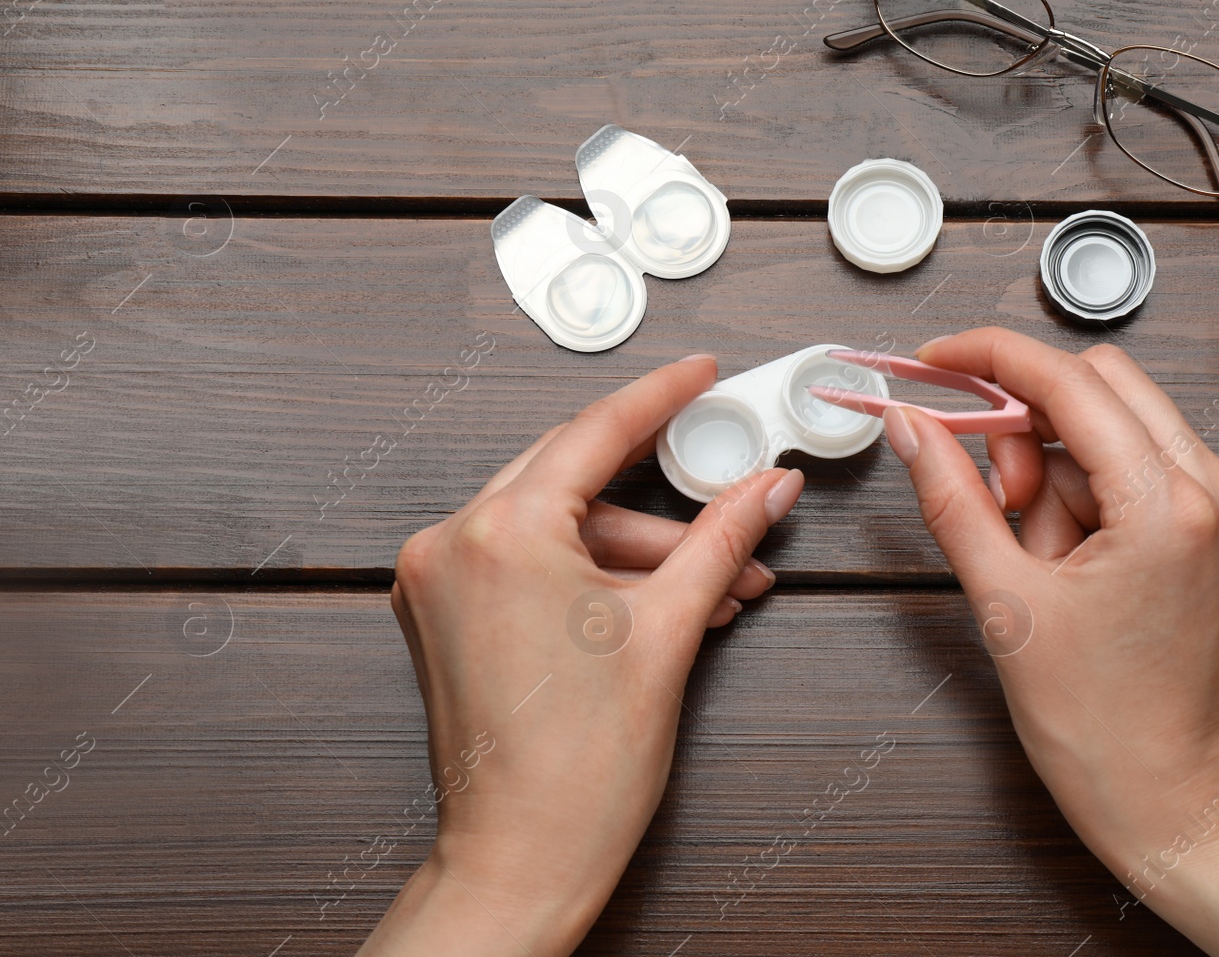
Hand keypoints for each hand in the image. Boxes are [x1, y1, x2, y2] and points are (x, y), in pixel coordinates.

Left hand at [360, 354, 805, 956]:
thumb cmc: (579, 769)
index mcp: (503, 533)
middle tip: (726, 488)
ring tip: (713, 588)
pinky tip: (658, 600)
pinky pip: (528, 559)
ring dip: (637, 551)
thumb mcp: (670, 632)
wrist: (522, 859)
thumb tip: (767, 485)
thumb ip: (722, 540)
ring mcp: (438, 579)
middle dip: (664, 501)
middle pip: (577, 478)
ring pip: (559, 524)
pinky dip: (592, 573)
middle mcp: (453, 543)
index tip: (698, 372)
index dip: (662, 396)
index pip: (597, 432)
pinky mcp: (441, 612)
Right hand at [885, 328, 1218, 956]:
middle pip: (1101, 388)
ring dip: (1055, 462)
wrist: (1169, 801)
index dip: (990, 358)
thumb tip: (912, 429)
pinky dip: (1086, 489)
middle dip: (1025, 419)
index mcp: (1169, 507)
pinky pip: (1138, 466)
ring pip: (1117, 426)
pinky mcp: (1218, 528)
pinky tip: (1062, 554)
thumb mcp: (1007, 604)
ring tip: (1031, 551)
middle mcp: (1216, 492)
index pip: (1069, 383)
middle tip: (981, 479)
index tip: (937, 358)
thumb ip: (952, 499)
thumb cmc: (1103, 728)